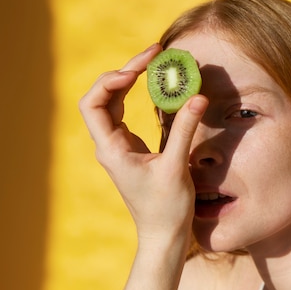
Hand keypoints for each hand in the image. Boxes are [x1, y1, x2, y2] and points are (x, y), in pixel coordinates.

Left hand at [79, 44, 208, 244]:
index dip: (110, 81)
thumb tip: (197, 96)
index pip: (93, 103)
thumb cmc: (166, 208)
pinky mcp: (129, 149)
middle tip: (153, 53)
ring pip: (112, 102)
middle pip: (102, 96)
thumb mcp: (176, 167)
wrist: (163, 235)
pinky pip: (124, 113)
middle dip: (124, 72)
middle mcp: (109, 145)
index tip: (138, 70)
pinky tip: (153, 86)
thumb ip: (184, 130)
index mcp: (111, 149)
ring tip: (153, 62)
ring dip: (129, 80)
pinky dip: (135, 95)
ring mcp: (118, 146)